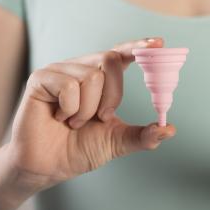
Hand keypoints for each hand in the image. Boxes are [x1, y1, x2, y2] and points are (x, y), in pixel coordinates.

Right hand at [5, 37, 175, 189]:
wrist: (47, 167)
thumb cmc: (78, 150)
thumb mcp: (116, 142)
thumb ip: (143, 135)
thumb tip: (169, 129)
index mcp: (100, 78)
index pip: (121, 54)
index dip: (139, 46)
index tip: (159, 42)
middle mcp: (80, 68)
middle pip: (110, 59)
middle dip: (113, 95)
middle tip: (101, 118)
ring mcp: (59, 71)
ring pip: (91, 76)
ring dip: (88, 110)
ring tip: (73, 122)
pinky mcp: (40, 79)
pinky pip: (68, 85)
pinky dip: (70, 109)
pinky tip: (59, 118)